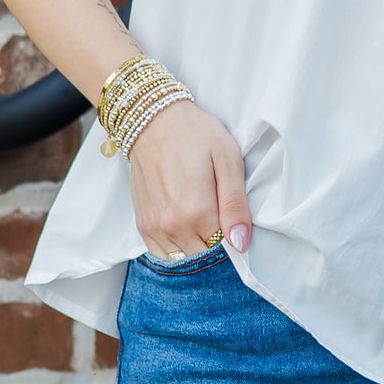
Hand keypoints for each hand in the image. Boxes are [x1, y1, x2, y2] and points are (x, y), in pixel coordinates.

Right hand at [128, 101, 251, 259]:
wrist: (153, 122)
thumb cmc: (195, 136)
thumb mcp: (228, 161)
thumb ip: (235, 205)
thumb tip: (240, 244)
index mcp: (197, 212)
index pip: (226, 250)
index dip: (236, 242)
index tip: (237, 226)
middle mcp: (173, 226)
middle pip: (204, 259)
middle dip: (217, 249)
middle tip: (222, 222)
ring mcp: (154, 228)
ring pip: (184, 261)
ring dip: (197, 250)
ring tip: (203, 223)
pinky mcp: (143, 225)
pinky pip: (163, 255)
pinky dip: (177, 250)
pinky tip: (186, 230)